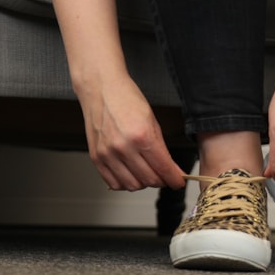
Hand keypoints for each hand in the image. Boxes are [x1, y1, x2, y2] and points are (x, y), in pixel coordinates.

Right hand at [75, 74, 185, 190]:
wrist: (101, 89)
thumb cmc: (126, 99)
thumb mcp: (152, 121)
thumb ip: (161, 147)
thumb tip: (170, 168)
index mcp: (142, 136)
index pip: (163, 168)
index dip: (174, 179)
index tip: (178, 182)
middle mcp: (124, 147)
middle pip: (149, 180)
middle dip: (161, 180)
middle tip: (164, 175)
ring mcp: (108, 154)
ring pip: (132, 185)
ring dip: (143, 183)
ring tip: (147, 173)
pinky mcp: (96, 157)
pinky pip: (113, 183)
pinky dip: (125, 183)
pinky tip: (130, 174)